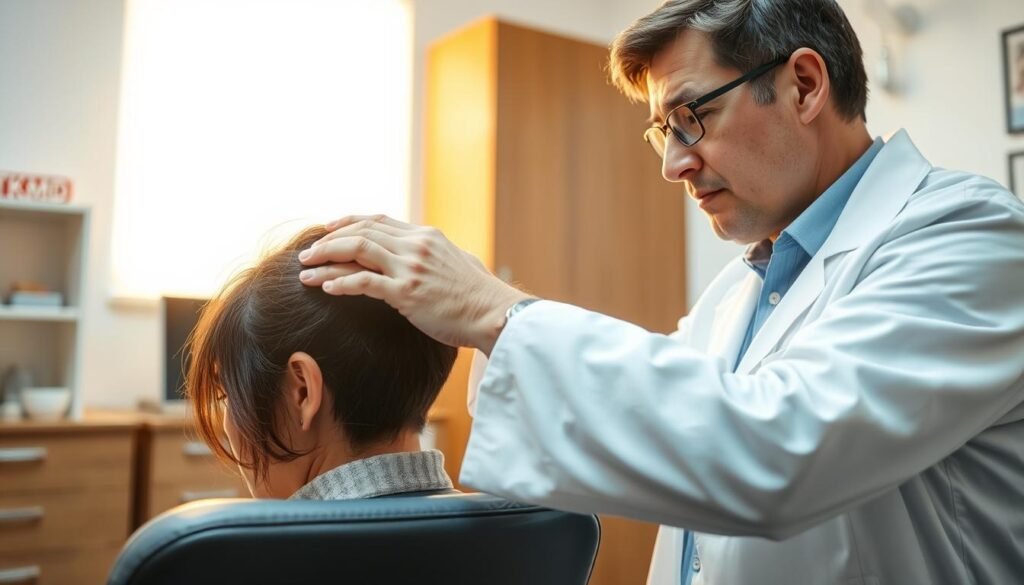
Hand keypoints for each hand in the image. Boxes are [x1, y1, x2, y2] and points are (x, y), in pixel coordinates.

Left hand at [297, 215, 531, 353]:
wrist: (495, 313)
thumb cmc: (480, 295)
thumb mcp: (458, 263)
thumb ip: (436, 256)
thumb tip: (428, 257)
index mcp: (426, 236)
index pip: (378, 221)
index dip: (348, 222)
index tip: (328, 229)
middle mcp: (416, 246)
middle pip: (361, 231)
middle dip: (328, 240)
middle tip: (307, 253)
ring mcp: (410, 267)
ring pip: (356, 250)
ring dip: (326, 259)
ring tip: (305, 269)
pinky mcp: (406, 293)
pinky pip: (363, 282)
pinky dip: (340, 282)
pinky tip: (326, 288)